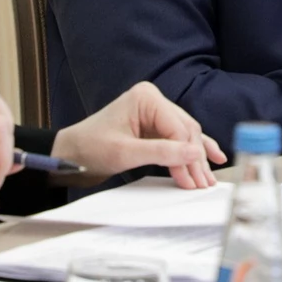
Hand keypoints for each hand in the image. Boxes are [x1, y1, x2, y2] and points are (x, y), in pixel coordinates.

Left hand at [51, 82, 226, 188]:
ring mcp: (154, 113)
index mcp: (146, 98)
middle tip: (204, 183)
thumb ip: (162, 152)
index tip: (195, 179)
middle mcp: (153, 101)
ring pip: (185, 136)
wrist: (70, 154)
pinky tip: (211, 157)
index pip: (178, 127)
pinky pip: (177, 138)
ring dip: (195, 158)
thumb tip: (194, 153)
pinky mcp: (153, 126)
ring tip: (208, 179)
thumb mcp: (126, 153)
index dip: (188, 154)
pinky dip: (189, 151)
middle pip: (185, 131)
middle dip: (194, 159)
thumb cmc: (91, 148)